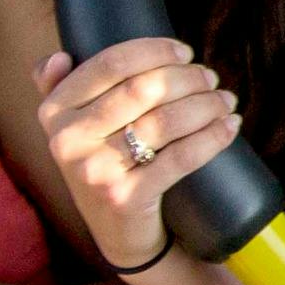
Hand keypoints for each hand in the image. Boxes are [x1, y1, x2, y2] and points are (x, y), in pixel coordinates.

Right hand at [34, 39, 244, 274]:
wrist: (119, 234)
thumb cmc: (105, 166)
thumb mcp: (73, 130)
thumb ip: (57, 89)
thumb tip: (59, 57)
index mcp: (54, 112)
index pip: (110, 64)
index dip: (154, 50)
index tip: (185, 53)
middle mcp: (67, 140)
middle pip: (142, 89)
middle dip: (187, 78)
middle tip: (211, 78)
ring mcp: (95, 171)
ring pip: (164, 121)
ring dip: (205, 104)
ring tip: (225, 100)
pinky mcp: (125, 198)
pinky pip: (180, 158)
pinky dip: (212, 137)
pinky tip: (230, 126)